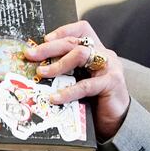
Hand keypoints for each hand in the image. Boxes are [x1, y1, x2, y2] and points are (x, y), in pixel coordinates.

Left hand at [23, 21, 129, 141]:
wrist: (117, 121)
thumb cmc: (96, 101)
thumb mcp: (79, 81)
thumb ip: (66, 72)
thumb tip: (38, 67)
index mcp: (96, 51)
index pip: (82, 29)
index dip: (63, 31)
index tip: (45, 39)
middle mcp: (104, 54)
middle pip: (74, 42)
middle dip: (50, 48)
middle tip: (31, 55)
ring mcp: (109, 67)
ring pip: (80, 55)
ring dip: (57, 64)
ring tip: (42, 72)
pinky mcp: (112, 83)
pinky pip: (86, 85)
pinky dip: (68, 91)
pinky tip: (55, 97)